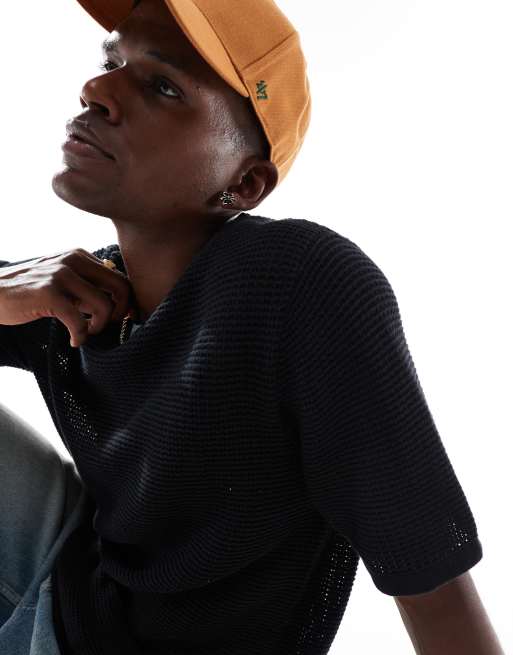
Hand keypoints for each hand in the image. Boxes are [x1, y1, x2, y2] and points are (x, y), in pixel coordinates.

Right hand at [0, 248, 133, 347]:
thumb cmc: (30, 292)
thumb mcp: (62, 282)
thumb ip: (88, 287)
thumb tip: (122, 303)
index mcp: (80, 256)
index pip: (120, 277)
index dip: (125, 302)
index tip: (119, 319)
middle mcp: (74, 260)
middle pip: (121, 288)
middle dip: (120, 313)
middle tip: (105, 327)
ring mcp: (61, 275)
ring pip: (104, 305)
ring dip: (99, 327)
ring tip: (86, 333)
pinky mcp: (49, 293)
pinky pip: (79, 321)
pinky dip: (80, 336)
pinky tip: (74, 341)